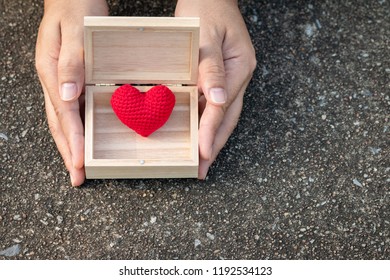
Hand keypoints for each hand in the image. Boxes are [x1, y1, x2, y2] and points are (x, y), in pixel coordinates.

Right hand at [35, 0, 107, 185]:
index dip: (72, 140)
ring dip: (71, 144)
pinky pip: (71, 109)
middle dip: (69, 152)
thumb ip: (72, 62)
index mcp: (51, 71)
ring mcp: (60, 82)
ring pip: (63, 120)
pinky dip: (76, 128)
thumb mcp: (75, 30)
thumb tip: (67, 97)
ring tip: (78, 167)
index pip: (63, 114)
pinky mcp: (70, 80)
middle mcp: (53, 80)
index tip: (79, 163)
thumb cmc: (76, 9)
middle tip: (77, 178)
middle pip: (59, 123)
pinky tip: (83, 139)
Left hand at [175, 0, 256, 178]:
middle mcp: (239, 76)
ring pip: (223, 114)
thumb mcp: (206, 36)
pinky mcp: (222, 77)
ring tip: (201, 161)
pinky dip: (207, 122)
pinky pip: (215, 104)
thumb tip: (218, 100)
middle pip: (228, 118)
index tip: (203, 154)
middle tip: (202, 170)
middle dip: (216, 145)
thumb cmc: (206, 10)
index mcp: (240, 67)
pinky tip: (199, 134)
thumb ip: (211, 69)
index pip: (223, 107)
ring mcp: (232, 78)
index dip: (212, 132)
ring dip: (213, 137)